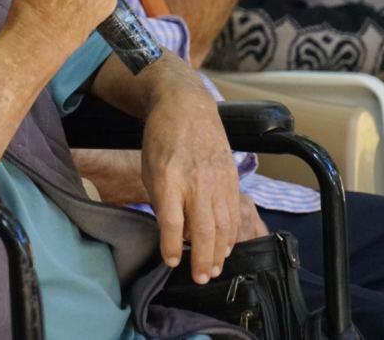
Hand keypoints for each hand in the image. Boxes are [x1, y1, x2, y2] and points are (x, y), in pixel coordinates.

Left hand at [140, 84, 247, 283]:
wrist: (187, 106)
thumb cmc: (162, 139)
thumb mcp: (149, 168)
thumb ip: (161, 201)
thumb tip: (173, 232)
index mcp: (169, 178)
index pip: (171, 222)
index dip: (171, 246)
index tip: (171, 261)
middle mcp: (196, 181)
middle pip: (203, 230)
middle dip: (201, 259)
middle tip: (199, 278)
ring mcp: (217, 180)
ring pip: (223, 226)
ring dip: (219, 252)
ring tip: (212, 269)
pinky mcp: (232, 178)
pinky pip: (234, 213)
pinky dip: (230, 234)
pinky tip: (225, 246)